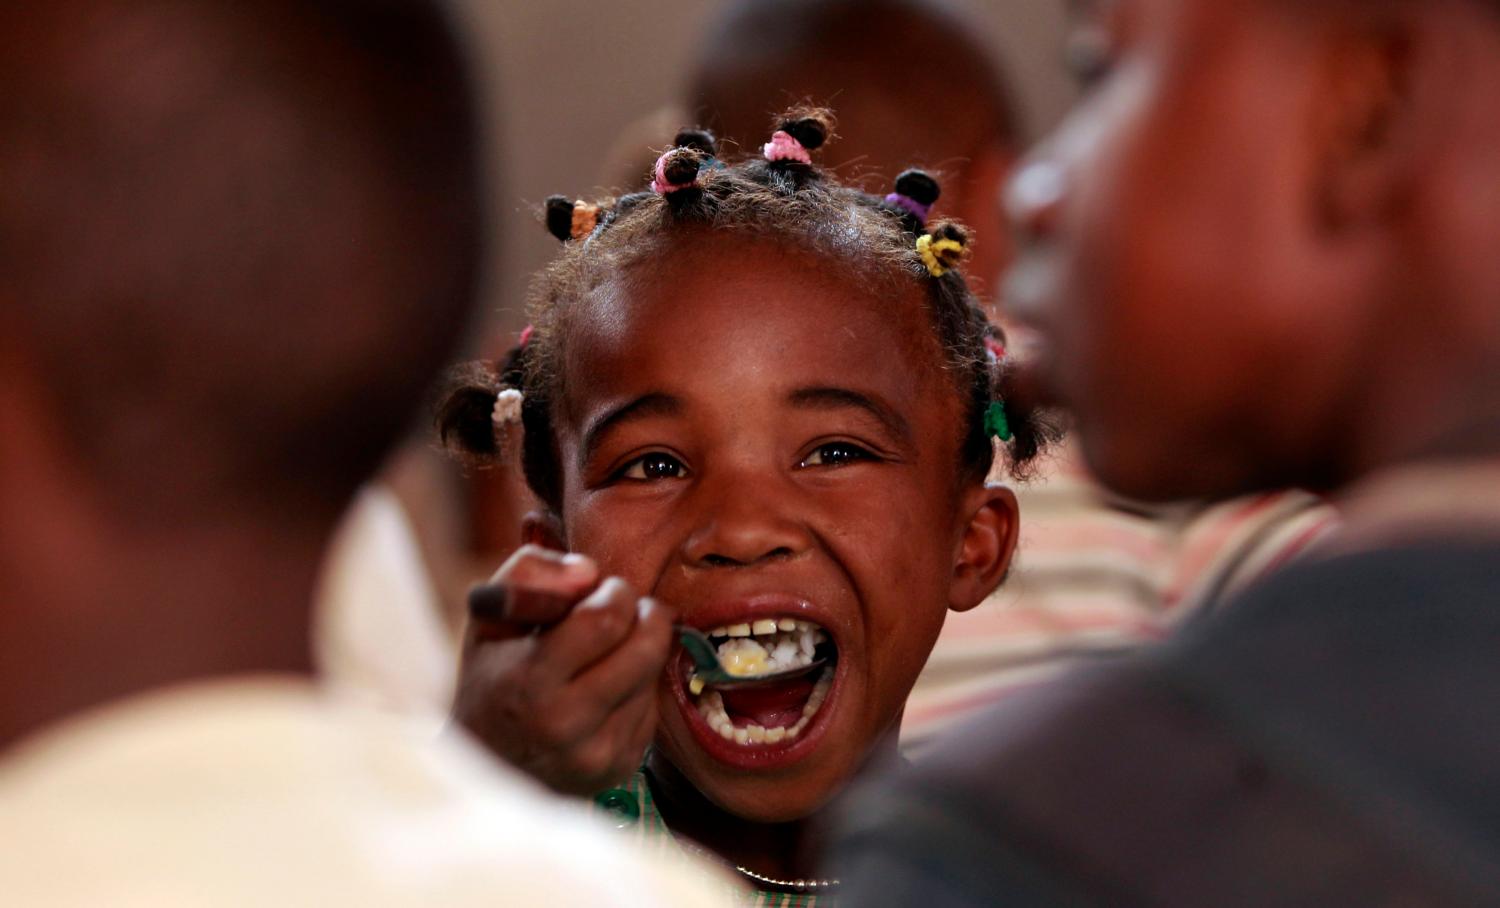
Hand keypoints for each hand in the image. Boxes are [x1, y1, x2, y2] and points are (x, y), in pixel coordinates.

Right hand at [453, 545, 672, 795]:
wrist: (486, 767)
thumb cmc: (490, 678)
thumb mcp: (489, 616)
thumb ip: (531, 572)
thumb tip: (590, 572)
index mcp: (530, 682)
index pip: (605, 620)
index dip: (616, 593)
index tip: (606, 589)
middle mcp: (567, 725)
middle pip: (645, 648)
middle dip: (647, 615)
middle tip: (628, 609)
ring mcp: (597, 753)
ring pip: (653, 676)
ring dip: (644, 650)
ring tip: (611, 650)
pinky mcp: (620, 768)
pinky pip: (652, 708)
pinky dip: (638, 687)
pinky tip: (609, 688)